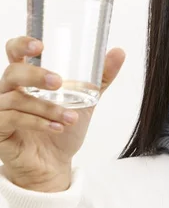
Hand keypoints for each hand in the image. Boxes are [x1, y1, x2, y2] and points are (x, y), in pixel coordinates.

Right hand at [0, 36, 124, 191]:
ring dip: (46, 107)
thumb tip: (119, 52)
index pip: (14, 51)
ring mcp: (2, 110)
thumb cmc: (64, 126)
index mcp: (27, 77)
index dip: (22, 44)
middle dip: (35, 76)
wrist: (56, 163)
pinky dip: (37, 122)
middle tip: (58, 82)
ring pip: (16, 99)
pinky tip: (57, 127)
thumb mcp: (87, 99)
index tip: (40, 46)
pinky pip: (12, 120)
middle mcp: (10, 90)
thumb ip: (100, 77)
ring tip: (70, 117)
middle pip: (12, 72)